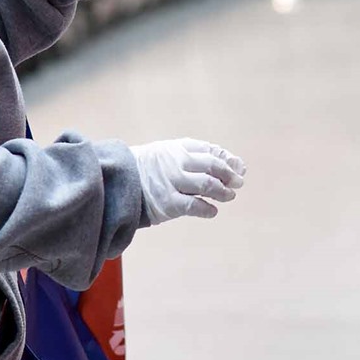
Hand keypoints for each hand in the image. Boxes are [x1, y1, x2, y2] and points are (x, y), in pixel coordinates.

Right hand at [131, 139, 246, 223]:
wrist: (120, 182)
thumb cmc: (151, 168)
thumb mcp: (171, 153)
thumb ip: (200, 155)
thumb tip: (238, 165)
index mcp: (178, 148)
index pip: (210, 151)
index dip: (228, 161)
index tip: (239, 169)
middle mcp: (177, 162)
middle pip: (212, 166)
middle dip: (229, 175)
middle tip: (239, 183)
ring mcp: (172, 182)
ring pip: (207, 185)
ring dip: (223, 192)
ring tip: (229, 196)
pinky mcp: (168, 203)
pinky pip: (194, 206)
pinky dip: (208, 209)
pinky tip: (213, 210)